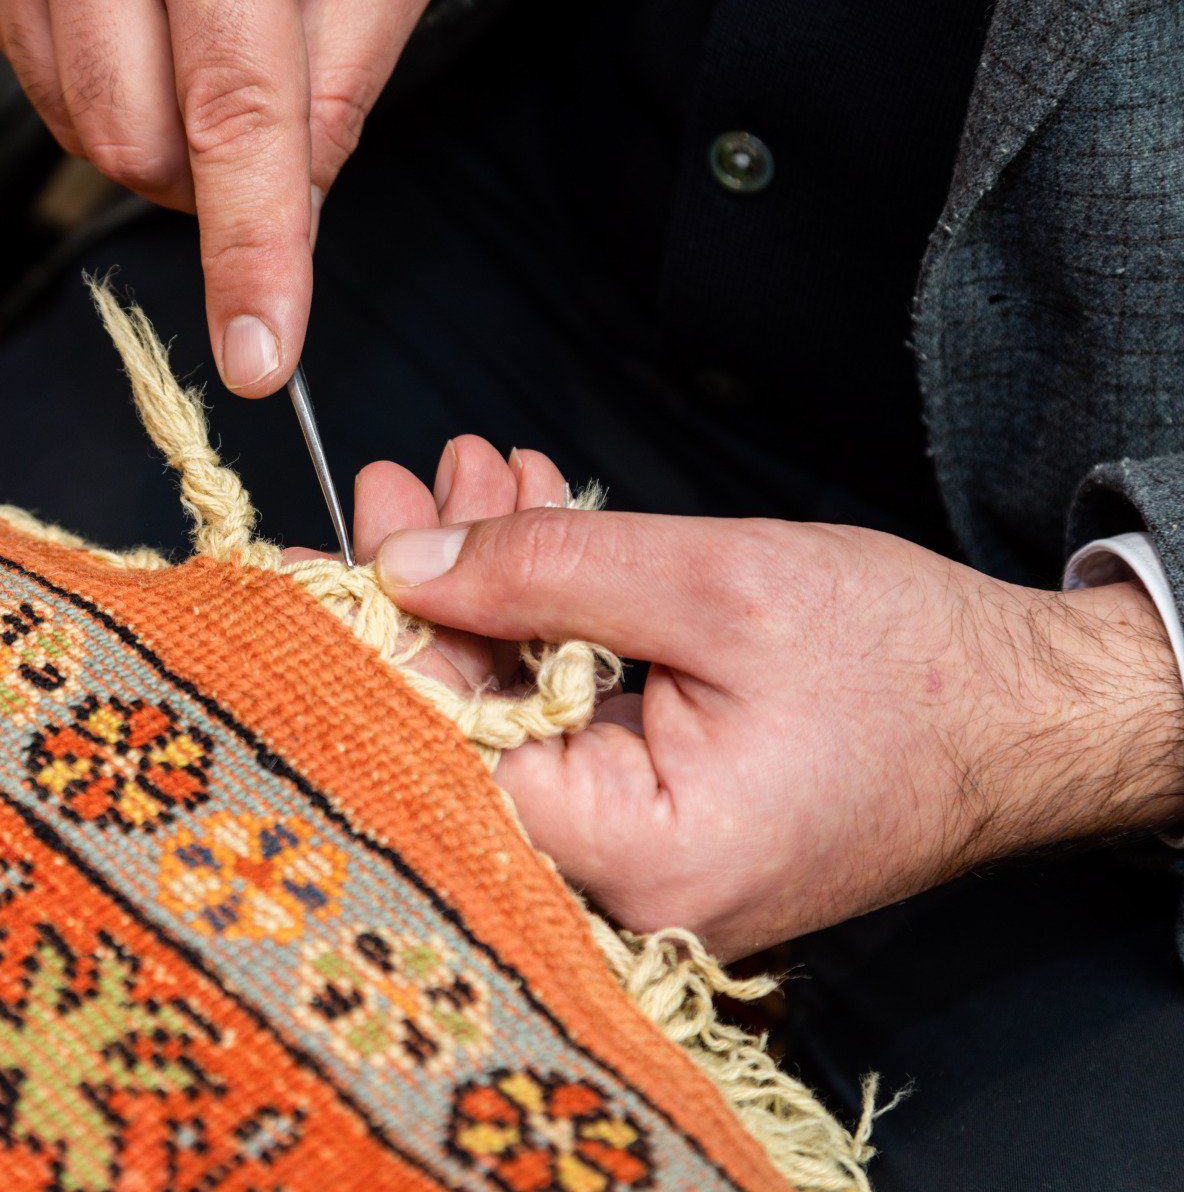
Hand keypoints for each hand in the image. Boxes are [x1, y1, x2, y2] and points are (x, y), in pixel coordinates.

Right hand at [0, 0, 456, 394]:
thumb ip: (354, 60)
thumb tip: (299, 196)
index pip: (238, 122)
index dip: (253, 253)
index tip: (262, 360)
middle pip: (139, 150)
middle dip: (208, 178)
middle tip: (262, 108)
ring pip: (77, 127)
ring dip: (154, 128)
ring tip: (195, 24)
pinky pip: (31, 73)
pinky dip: (97, 78)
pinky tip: (132, 4)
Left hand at [358, 441, 1183, 958]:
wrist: (1029, 718)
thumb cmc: (910, 663)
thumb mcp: (716, 582)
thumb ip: (545, 570)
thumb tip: (402, 561)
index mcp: (637, 856)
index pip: (445, 743)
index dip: (380, 632)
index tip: (340, 536)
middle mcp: (624, 894)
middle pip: (465, 727)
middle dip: (438, 584)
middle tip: (409, 479)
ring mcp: (638, 873)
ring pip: (510, 714)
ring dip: (493, 588)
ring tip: (476, 475)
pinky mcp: (653, 837)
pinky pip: (562, 726)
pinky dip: (543, 628)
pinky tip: (526, 534)